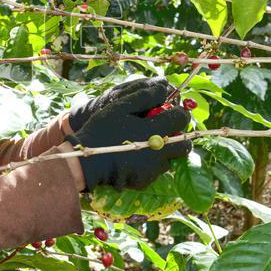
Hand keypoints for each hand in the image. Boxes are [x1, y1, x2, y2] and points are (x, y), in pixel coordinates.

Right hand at [64, 79, 190, 191]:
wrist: (86, 161)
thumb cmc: (102, 130)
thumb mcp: (119, 106)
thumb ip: (143, 97)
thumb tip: (163, 89)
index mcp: (154, 131)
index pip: (181, 120)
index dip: (179, 114)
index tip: (171, 112)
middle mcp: (159, 152)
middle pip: (184, 145)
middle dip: (178, 136)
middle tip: (162, 131)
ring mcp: (153, 169)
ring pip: (170, 158)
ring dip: (164, 150)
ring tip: (145, 144)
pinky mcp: (145, 181)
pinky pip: (156, 170)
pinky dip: (151, 163)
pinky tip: (135, 157)